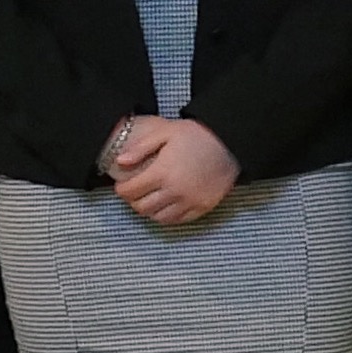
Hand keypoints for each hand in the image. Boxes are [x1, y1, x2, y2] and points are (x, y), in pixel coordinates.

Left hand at [109, 116, 239, 225]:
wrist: (232, 143)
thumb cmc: (199, 135)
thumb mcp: (166, 132)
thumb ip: (141, 148)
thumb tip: (120, 162)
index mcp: (162, 172)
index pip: (130, 192)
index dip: (121, 190)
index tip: (122, 185)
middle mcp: (174, 191)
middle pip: (142, 207)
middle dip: (133, 201)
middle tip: (135, 192)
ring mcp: (189, 202)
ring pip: (158, 217)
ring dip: (150, 210)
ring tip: (150, 199)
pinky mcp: (202, 207)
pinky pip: (178, 220)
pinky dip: (168, 216)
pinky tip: (167, 206)